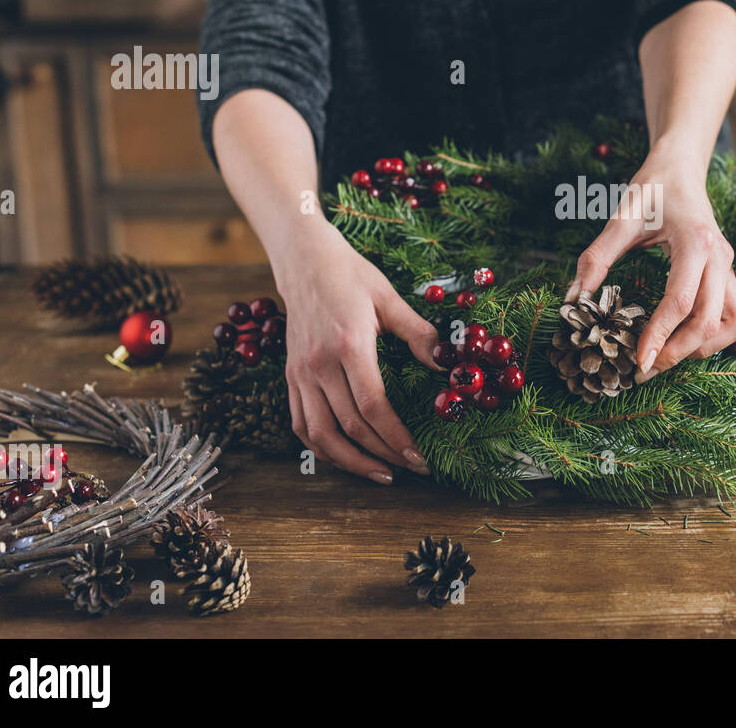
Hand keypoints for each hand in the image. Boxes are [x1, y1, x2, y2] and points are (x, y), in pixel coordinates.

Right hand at [273, 220, 438, 482]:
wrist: (304, 261)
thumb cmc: (351, 275)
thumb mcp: (390, 298)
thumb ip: (418, 333)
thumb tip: (445, 364)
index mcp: (348, 345)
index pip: (372, 406)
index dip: (396, 436)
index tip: (418, 456)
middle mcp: (319, 364)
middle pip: (349, 427)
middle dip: (383, 454)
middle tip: (411, 469)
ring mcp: (300, 373)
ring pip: (319, 435)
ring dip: (350, 462)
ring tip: (380, 473)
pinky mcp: (290, 376)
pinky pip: (301, 423)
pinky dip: (321, 448)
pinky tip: (345, 456)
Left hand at [567, 151, 735, 380]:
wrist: (680, 169)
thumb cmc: (651, 188)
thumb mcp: (620, 217)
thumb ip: (596, 257)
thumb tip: (574, 299)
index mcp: (695, 242)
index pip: (681, 301)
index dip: (659, 336)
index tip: (636, 361)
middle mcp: (721, 258)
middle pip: (711, 322)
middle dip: (678, 353)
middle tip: (643, 369)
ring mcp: (730, 268)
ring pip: (734, 325)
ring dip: (704, 348)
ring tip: (666, 357)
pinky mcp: (729, 275)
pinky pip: (735, 317)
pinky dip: (715, 337)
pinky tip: (685, 340)